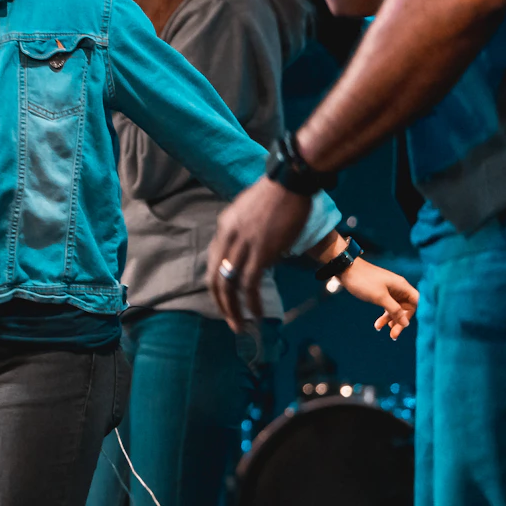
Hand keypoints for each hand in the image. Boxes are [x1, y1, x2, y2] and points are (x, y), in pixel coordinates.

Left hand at [207, 177, 312, 328]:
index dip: (217, 283)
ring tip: (240, 325)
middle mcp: (228, 237)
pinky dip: (251, 302)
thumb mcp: (251, 211)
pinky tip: (256, 314)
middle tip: (229, 319)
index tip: (225, 297)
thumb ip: (246, 231)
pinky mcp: (261, 251)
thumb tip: (255, 250)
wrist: (291, 180)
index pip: (214, 261)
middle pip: (216, 277)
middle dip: (221, 302)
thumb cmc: (279, 192)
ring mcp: (243, 245)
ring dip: (234, 309)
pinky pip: (250, 284)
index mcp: (224, 226)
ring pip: (231, 285)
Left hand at [336, 258, 417, 340]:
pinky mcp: (381, 292)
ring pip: (396, 309)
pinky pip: (387, 306)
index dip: (414, 314)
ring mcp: (390, 290)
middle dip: (400, 321)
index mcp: (402, 286)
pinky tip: (378, 324)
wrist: (346, 269)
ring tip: (380, 329)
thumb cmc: (364, 281)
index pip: (417, 302)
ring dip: (390, 320)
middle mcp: (399, 288)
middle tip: (393, 335)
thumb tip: (406, 323)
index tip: (406, 324)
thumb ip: (394, 310)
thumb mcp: (380, 297)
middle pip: (407, 308)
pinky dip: (384, 315)